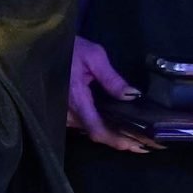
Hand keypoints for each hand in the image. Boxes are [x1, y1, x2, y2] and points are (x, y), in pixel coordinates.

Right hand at [65, 37, 151, 153]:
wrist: (46, 47)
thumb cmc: (70, 48)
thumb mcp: (93, 56)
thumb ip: (112, 78)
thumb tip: (132, 95)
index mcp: (76, 99)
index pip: (96, 129)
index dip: (117, 140)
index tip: (137, 145)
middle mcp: (67, 112)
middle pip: (95, 133)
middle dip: (120, 139)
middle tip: (146, 143)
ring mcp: (63, 115)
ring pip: (90, 130)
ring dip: (112, 134)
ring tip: (138, 137)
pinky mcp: (63, 113)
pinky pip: (84, 124)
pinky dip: (102, 127)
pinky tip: (119, 127)